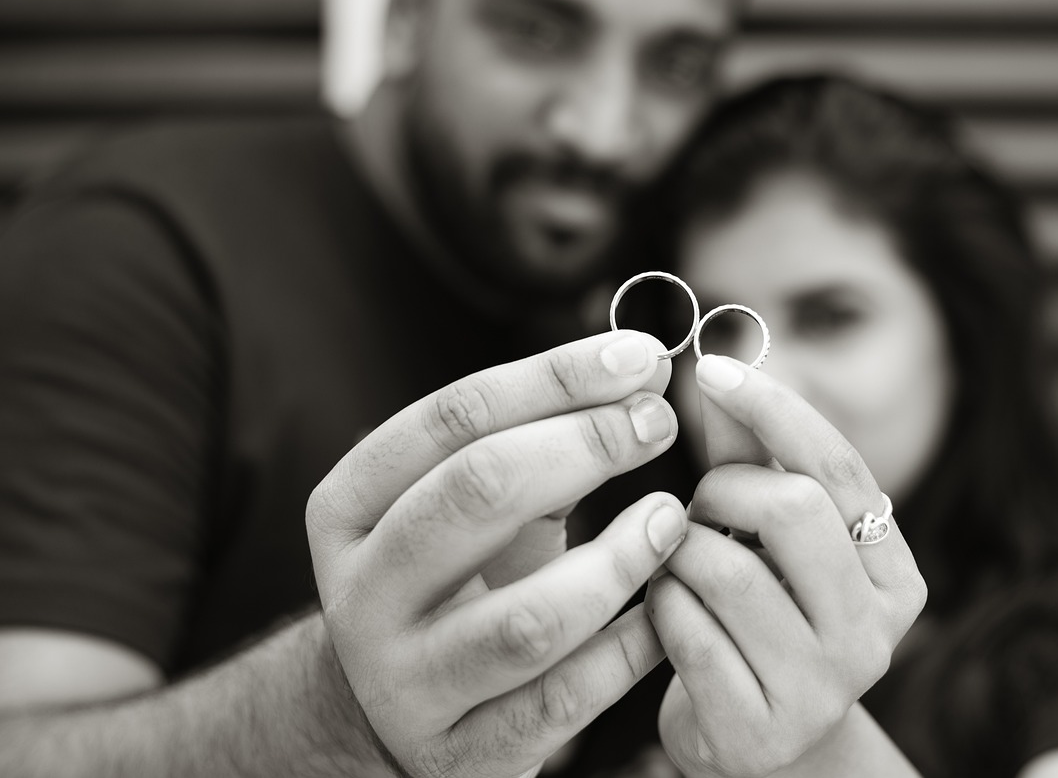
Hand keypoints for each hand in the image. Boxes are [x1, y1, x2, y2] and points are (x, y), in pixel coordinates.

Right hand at [306, 331, 688, 777]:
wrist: (399, 707)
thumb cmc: (455, 575)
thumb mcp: (464, 501)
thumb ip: (535, 439)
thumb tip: (637, 373)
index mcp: (348, 507)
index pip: (454, 416)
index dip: (557, 378)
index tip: (642, 357)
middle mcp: (362, 593)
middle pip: (479, 492)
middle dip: (587, 444)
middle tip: (659, 421)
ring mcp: (406, 682)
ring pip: (528, 617)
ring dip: (619, 559)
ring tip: (671, 518)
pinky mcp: (463, 754)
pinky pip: (566, 699)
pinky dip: (631, 648)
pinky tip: (668, 606)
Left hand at [647, 354, 926, 777]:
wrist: (752, 745)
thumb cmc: (757, 621)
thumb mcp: (765, 540)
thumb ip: (747, 458)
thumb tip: (715, 368)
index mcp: (893, 575)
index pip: (838, 465)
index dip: (772, 407)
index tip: (711, 368)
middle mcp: (876, 633)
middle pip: (792, 509)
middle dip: (721, 490)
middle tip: (695, 509)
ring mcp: (824, 689)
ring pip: (729, 570)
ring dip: (678, 552)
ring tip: (675, 565)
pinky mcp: (761, 730)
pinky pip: (687, 630)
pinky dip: (660, 604)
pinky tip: (664, 610)